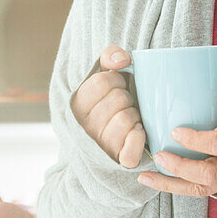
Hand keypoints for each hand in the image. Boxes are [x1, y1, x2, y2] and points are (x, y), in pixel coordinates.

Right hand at [71, 45, 145, 168]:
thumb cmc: (111, 102)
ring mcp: (102, 145)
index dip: (116, 80)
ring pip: (126, 120)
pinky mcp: (120, 160)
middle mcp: (86, 126)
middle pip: (118, 99)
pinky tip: (138, 133)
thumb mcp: (104, 76)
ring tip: (132, 119)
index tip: (118, 86)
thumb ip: (109, 56)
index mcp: (78, 104)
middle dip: (127, 98)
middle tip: (126, 104)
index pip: (100, 81)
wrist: (111, 142)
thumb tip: (123, 60)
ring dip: (135, 116)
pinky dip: (138, 139)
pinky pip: (131, 149)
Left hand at [137, 85, 216, 196]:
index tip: (174, 132)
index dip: (195, 140)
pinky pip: (199, 191)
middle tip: (158, 155)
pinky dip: (174, 188)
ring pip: (202, 188)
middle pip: (209, 172)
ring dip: (171, 184)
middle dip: (180, 166)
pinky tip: (154, 181)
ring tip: (146, 176)